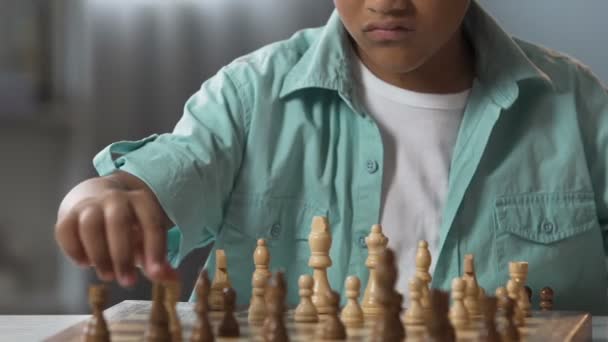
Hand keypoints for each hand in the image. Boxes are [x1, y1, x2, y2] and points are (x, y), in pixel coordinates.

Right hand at [55, 173, 176, 286]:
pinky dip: (74, 250)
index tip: (155, 274)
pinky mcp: (67, 214)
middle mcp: (115, 198)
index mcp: (140, 200)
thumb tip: (172, 280)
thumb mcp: (146, 236)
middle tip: (127, 282)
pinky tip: (85, 263)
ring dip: (99, 255)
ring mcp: (89, 204)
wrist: (96, 196)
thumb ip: (157, 258)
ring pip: (90, 225)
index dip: (154, 249)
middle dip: (123, 255)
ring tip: (107, 276)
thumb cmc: (127, 225)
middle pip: (118, 221)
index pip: (151, 222)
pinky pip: (65, 230)